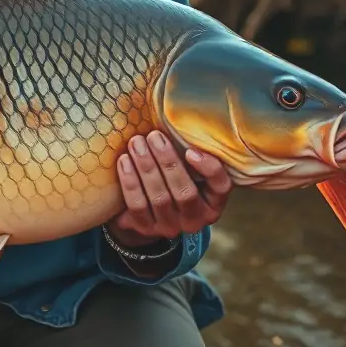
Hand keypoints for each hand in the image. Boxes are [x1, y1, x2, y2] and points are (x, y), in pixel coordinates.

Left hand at [107, 130, 232, 247]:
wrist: (145, 210)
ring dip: (146, 168)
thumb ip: (189, 153)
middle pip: (184, 193)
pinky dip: (130, 182)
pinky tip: (124, 161)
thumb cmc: (171, 179)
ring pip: (159, 199)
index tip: (191, 150)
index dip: (209, 170)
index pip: (221, 187)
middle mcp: (194, 219)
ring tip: (136, 143)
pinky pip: (137, 206)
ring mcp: (170, 227)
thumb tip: (181, 117)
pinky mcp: (145, 229)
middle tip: (154, 136)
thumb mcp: (187, 170)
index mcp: (212, 203)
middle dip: (168, 162)